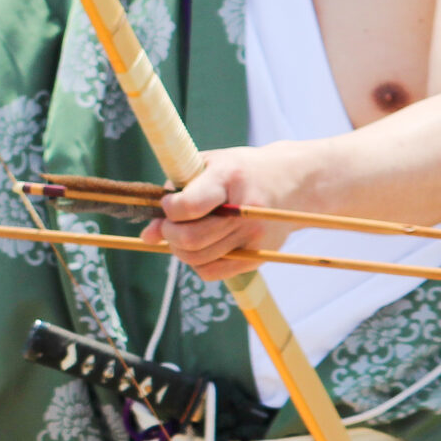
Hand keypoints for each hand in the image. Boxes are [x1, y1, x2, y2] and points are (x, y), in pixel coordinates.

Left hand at [140, 145, 310, 281]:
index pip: (188, 206)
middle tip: (172, 223)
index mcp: (228, 178)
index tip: (169, 202)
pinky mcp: (257, 257)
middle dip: (169, 233)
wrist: (293, 183)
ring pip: (197, 259)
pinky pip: (211, 272)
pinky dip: (197, 263)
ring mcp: (254, 237)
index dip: (169, 208)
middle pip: (190, 239)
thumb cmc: (240, 172)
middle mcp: (244, 212)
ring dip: (179, 249)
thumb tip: (147, 236)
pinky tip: (202, 245)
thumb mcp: (207, 168)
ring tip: (185, 232)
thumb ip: (175, 195)